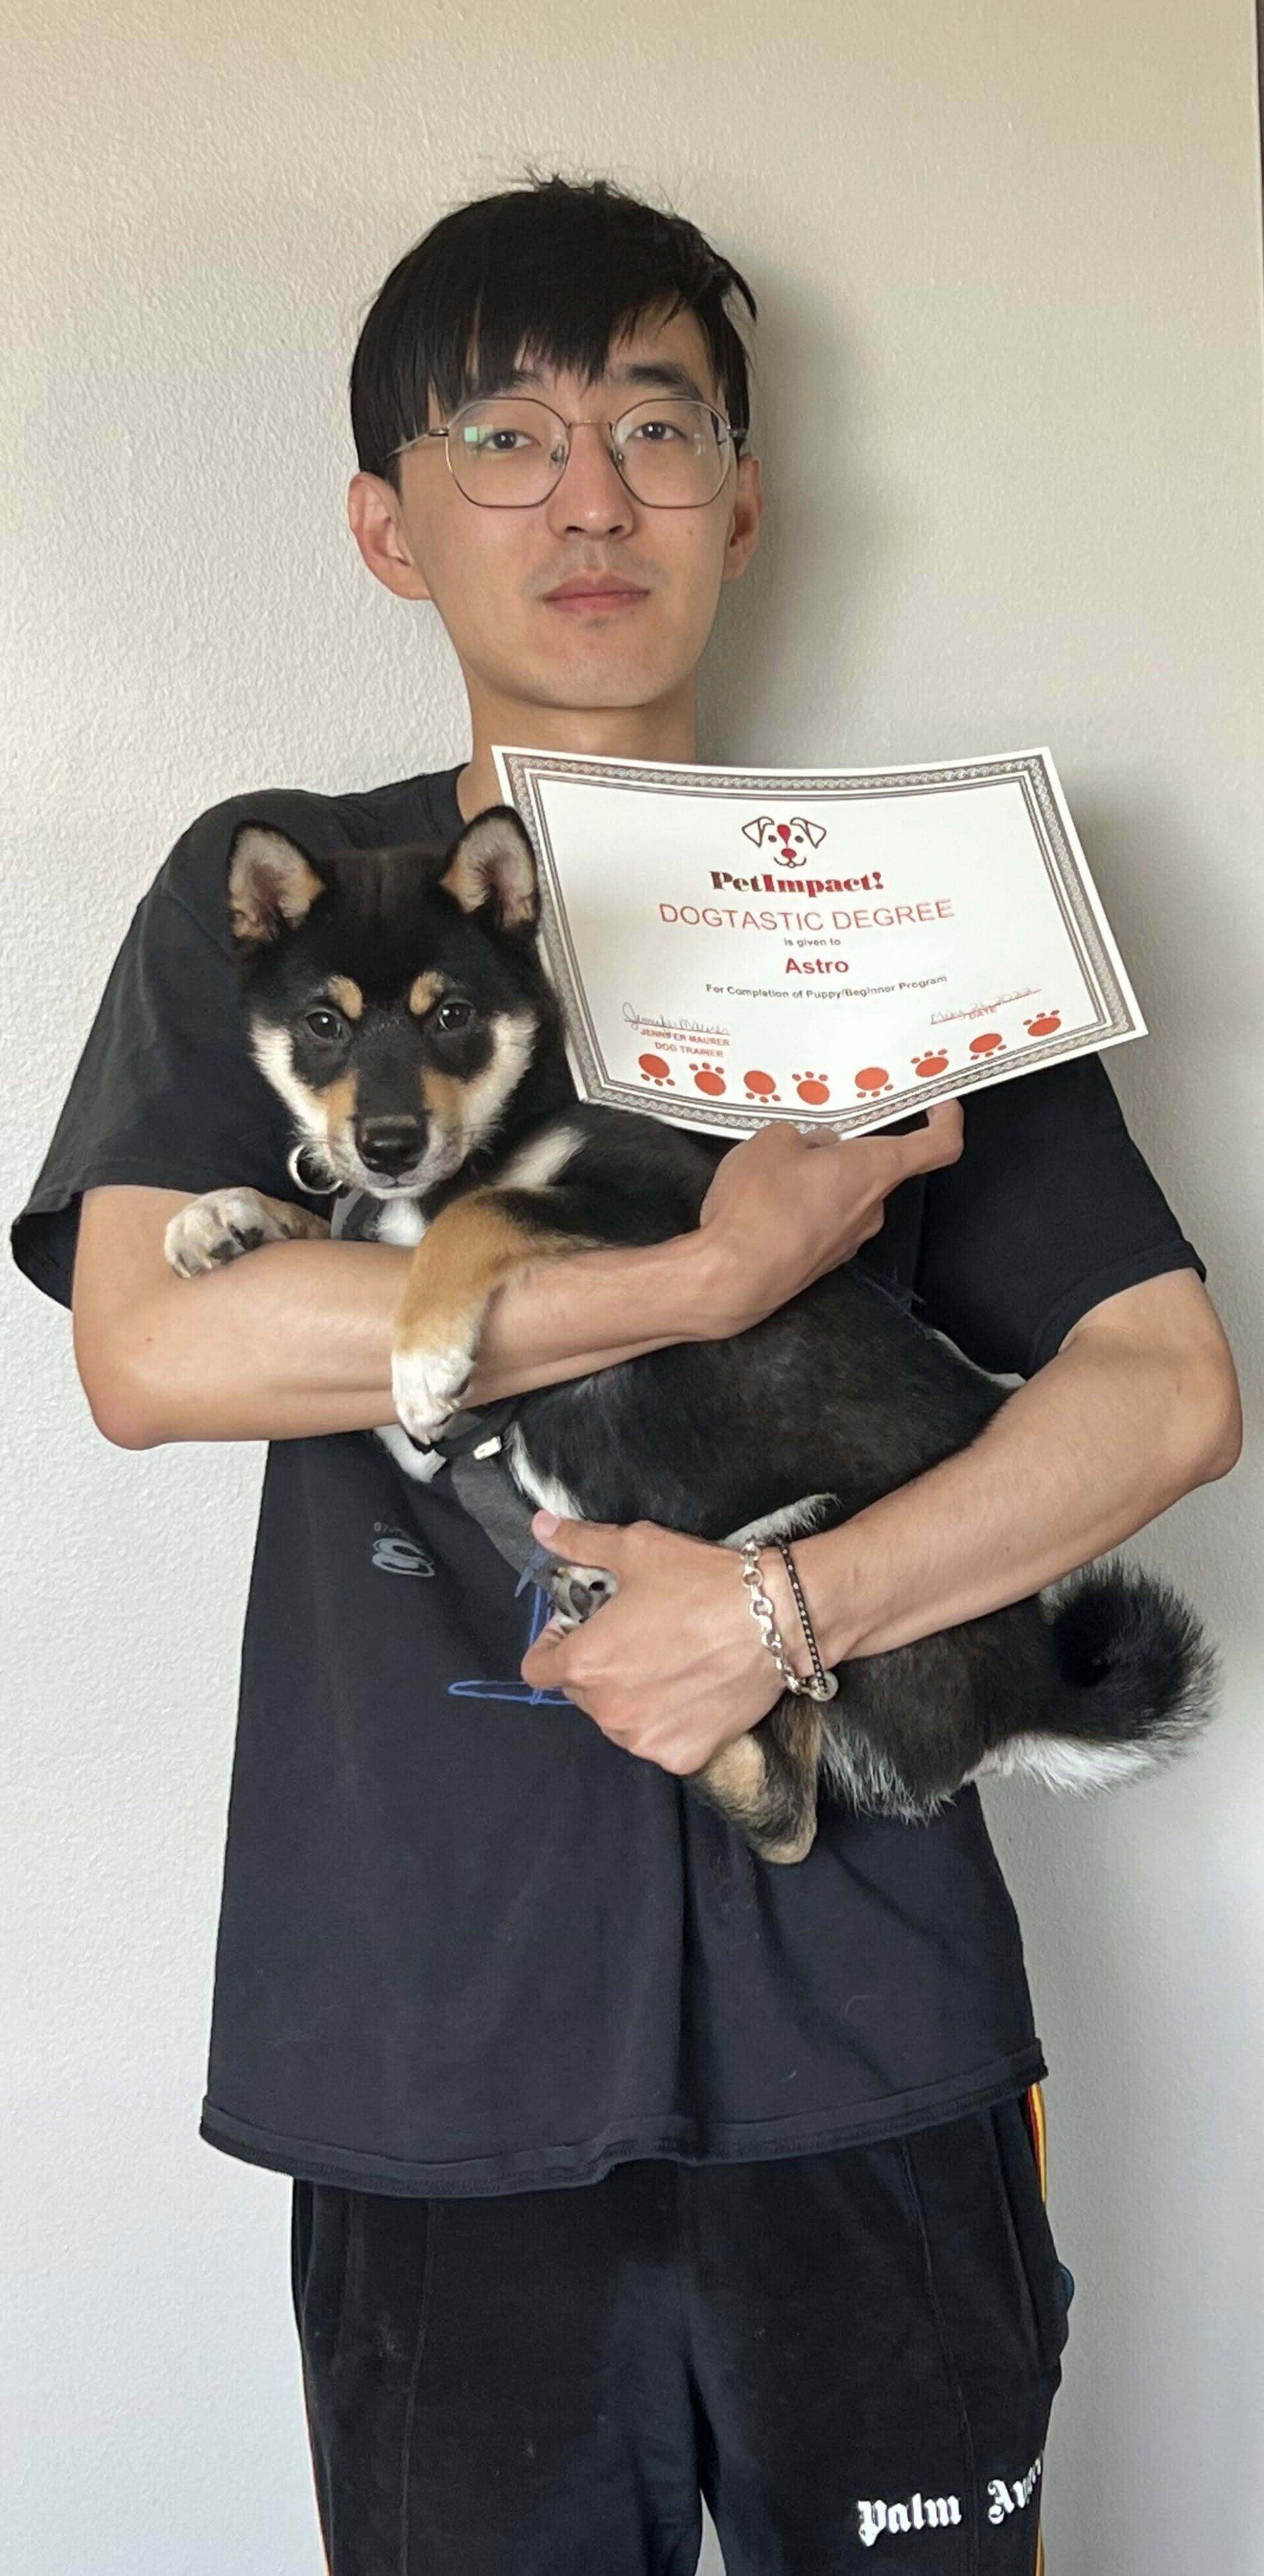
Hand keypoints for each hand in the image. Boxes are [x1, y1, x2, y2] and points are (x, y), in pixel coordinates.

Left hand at [521, 1510, 801, 1773]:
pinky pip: (659, 1740)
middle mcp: (607, 1712)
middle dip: (596, 1666)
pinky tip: (692, 1689)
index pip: (537, 1670)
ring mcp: (645, 1740)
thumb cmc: (702, 1582)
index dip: (553, 1645)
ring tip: (666, 1662)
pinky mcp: (683, 1757)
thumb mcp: (636, 1549)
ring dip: (629, 1698)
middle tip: (634, 1637)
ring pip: (618, 1720)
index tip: (580, 1627)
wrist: (779, 1619)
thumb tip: (540, 1527)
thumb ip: (580, 1543)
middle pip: (580, 1694)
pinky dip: (668, 1721)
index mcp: (585, 1664)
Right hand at [694, 1101, 962, 1333]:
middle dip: (843, 1149)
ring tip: (771, 1174)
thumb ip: (801, 1137)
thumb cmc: (758, 1208)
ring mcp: (850, 1239)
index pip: (937, 1147)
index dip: (946, 1121)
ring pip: (846, 1193)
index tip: (942, 1105)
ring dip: (819, 1179)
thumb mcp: (772, 1141)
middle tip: (804, 1139)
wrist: (732, 1278)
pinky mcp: (825, 1259)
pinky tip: (766, 1205)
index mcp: (873, 1170)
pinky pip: (824, 1219)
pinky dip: (803, 1206)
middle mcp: (872, 1208)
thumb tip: (811, 1148)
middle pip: (875, 1166)